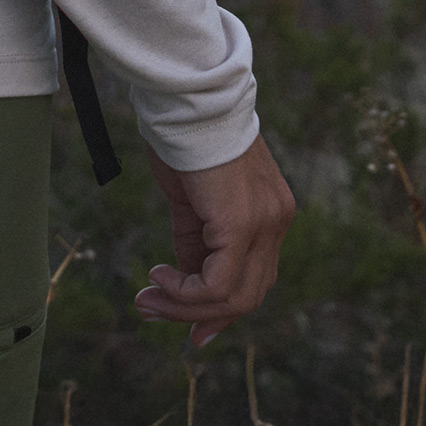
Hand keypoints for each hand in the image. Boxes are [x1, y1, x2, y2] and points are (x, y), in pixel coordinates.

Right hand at [135, 134, 294, 348]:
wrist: (186, 96)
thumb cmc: (184, 137)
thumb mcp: (192, 200)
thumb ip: (195, 241)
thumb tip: (182, 283)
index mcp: (271, 211)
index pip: (255, 277)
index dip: (221, 309)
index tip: (189, 329)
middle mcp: (277, 221)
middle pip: (249, 295)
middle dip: (200, 315)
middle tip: (155, 313)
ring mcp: (266, 224)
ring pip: (235, 297)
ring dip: (185, 306)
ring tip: (148, 298)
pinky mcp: (243, 224)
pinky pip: (218, 283)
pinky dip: (186, 292)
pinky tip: (159, 277)